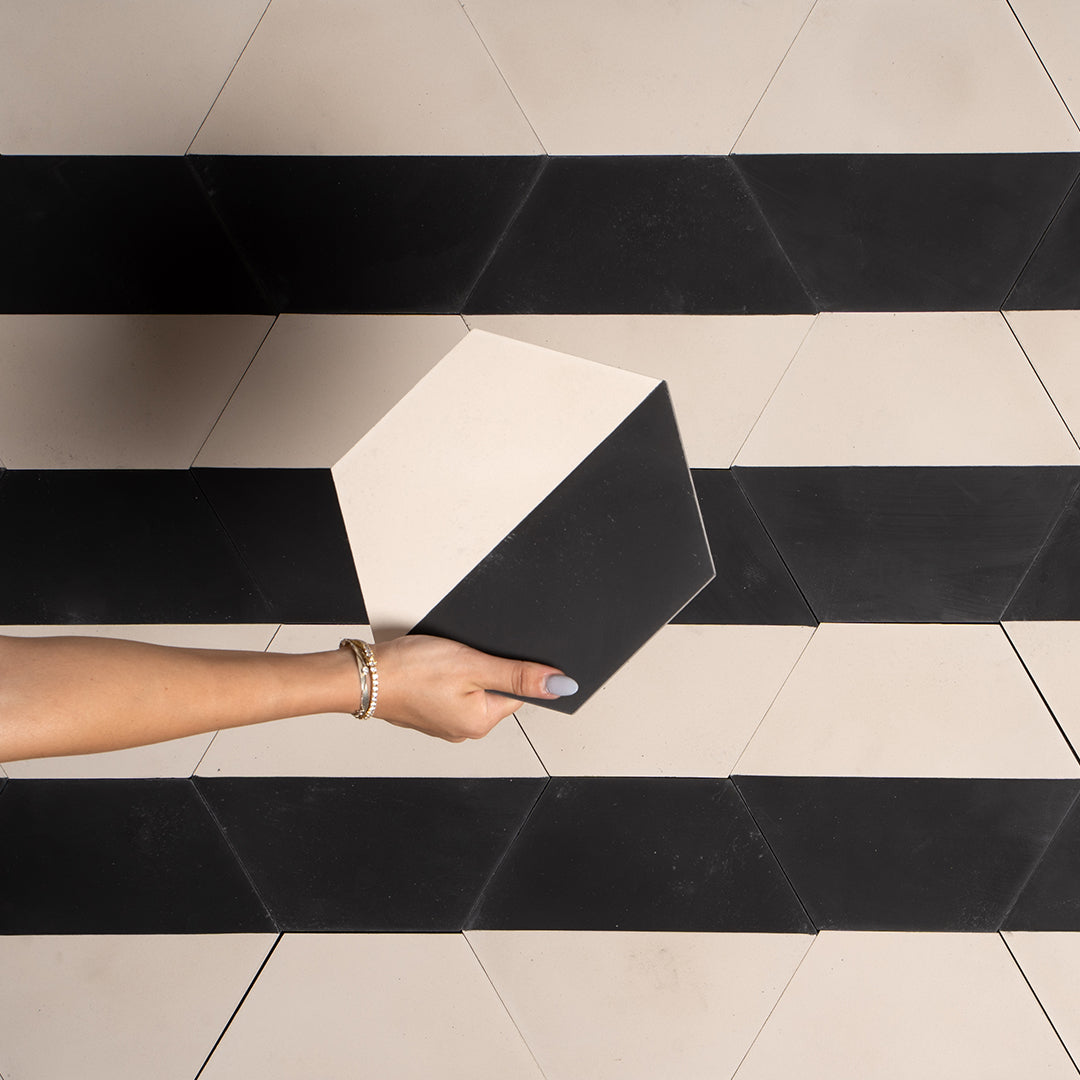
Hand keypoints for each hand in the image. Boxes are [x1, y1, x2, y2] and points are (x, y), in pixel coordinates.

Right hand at [370, 635, 575, 742]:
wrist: (361, 675)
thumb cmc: (409, 671)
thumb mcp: (472, 665)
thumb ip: (518, 675)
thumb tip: (561, 686)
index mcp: (480, 723)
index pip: (517, 692)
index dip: (509, 666)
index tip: (489, 653)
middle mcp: (463, 729)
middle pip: (494, 688)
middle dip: (483, 666)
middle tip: (461, 654)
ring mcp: (443, 722)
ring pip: (469, 687)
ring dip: (462, 669)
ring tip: (442, 659)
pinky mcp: (426, 711)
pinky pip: (448, 690)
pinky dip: (443, 675)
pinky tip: (430, 666)